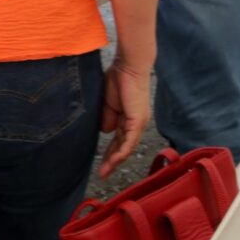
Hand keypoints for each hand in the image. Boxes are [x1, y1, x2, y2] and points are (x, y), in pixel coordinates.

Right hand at [96, 59, 151, 176]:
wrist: (128, 66)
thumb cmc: (118, 79)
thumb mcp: (108, 103)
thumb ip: (107, 117)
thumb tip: (105, 131)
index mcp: (130, 119)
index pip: (119, 141)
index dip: (110, 153)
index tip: (101, 165)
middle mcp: (136, 124)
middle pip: (123, 147)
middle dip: (111, 161)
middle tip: (102, 174)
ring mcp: (139, 123)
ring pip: (127, 147)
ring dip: (115, 160)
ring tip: (104, 171)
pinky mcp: (138, 120)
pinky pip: (130, 140)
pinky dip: (121, 151)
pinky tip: (114, 160)